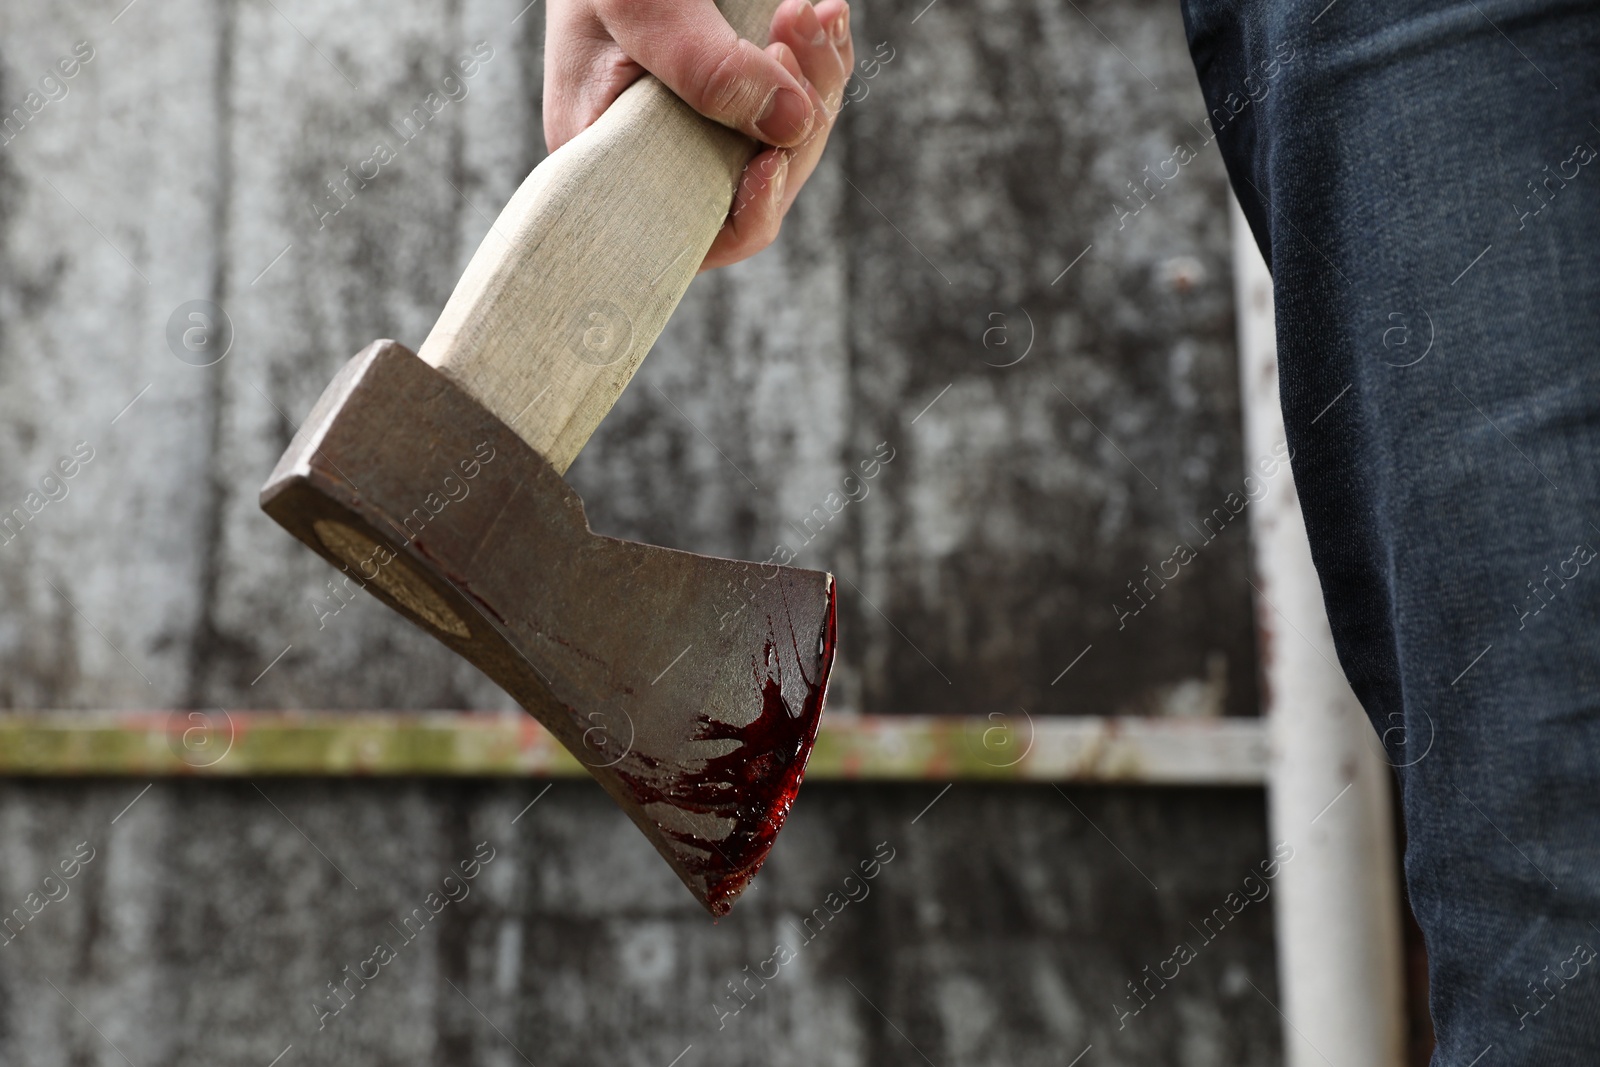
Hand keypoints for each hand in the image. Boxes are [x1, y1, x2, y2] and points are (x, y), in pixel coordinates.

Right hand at [544, 0, 853, 269]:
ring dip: (815, 79)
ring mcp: (695, 124)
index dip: (750, 211)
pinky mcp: (725, 91)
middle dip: (800, 118)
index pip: (694, 233)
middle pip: (758, 184)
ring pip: (786, 140)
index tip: (777, 157)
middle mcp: (655, 153)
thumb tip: (791, 126)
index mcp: (610, 160)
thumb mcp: (640, 8)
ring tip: (810, 12)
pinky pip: (791, 101)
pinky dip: (815, 62)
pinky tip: (820, 16)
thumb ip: (706, 67)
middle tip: (800, 32)